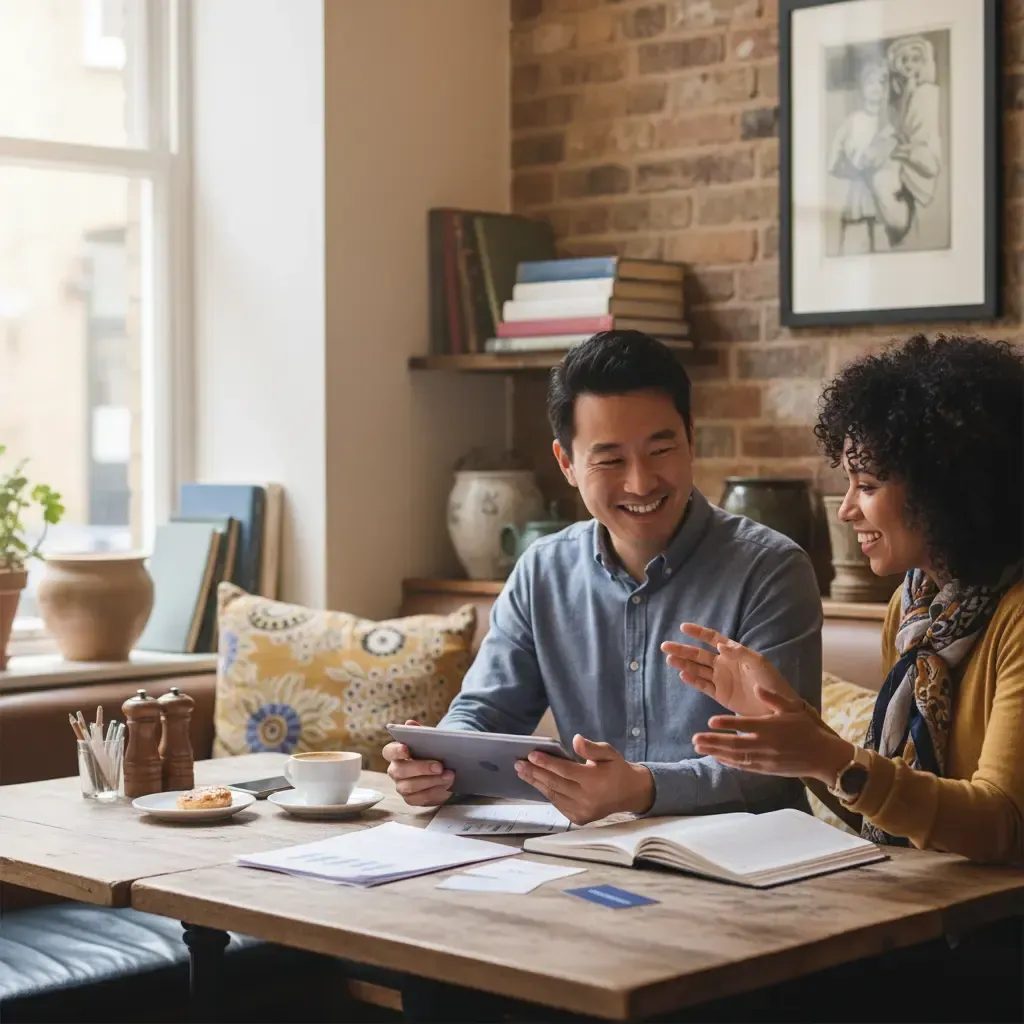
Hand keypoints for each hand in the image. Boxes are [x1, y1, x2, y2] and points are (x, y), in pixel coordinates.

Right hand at [382, 719, 454, 806]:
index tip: (406, 748)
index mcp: (396, 753)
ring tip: (449, 776)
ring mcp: (401, 786)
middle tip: (439, 766)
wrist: (443, 769)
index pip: (389, 751)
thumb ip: (420, 732)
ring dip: (431, 781)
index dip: (396, 750)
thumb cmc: (432, 751)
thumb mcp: (429, 740)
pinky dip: (435, 792)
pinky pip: (420, 798)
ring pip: (409, 787)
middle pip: (400, 771)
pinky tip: (447, 786)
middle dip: (420, 768)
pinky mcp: (411, 799)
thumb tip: (409, 723)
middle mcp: (395, 770)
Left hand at [514, 735, 653, 825]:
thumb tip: (576, 739)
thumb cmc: (616, 769)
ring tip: (522, 772)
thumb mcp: (609, 753)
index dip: (547, 763)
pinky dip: (547, 793)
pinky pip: (559, 804)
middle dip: (535, 773)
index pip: (565, 771)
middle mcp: (587, 799)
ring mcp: (582, 811)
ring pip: (554, 796)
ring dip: (536, 783)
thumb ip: (592, 747)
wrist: (630, 793)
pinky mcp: (579, 818)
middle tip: (518, 764)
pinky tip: (537, 783)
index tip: (531, 754)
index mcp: (595, 781)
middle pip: (555, 784)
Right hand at [661, 624, 799, 716]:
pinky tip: (682, 674)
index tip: (683, 627)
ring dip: (683, 663)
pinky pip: (703, 685)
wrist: (775, 708)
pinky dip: (692, 680)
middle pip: (699, 654)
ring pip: (697, 669)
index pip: (712, 638)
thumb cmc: (770, 683)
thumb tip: (719, 644)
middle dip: (682, 649)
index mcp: (733, 653)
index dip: (698, 632)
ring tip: (669, 659)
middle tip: (665, 646)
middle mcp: (724, 664)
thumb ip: (739, 653)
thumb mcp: (758, 663)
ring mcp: (720, 679)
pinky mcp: (720, 694)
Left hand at [691, 685, 852, 786]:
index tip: (710, 721)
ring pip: (736, 756)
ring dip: (716, 752)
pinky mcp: (765, 769)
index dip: (727, 723)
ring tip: (699, 747)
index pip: (745, 725)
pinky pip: (744, 766)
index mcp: (770, 727)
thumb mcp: (790, 708)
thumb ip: (771, 698)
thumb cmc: (804, 728)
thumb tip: (755, 686)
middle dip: (713, 741)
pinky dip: (729, 762)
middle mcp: (765, 744)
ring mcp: (764, 759)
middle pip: (735, 744)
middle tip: (694, 739)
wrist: (821, 756)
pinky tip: (716, 757)